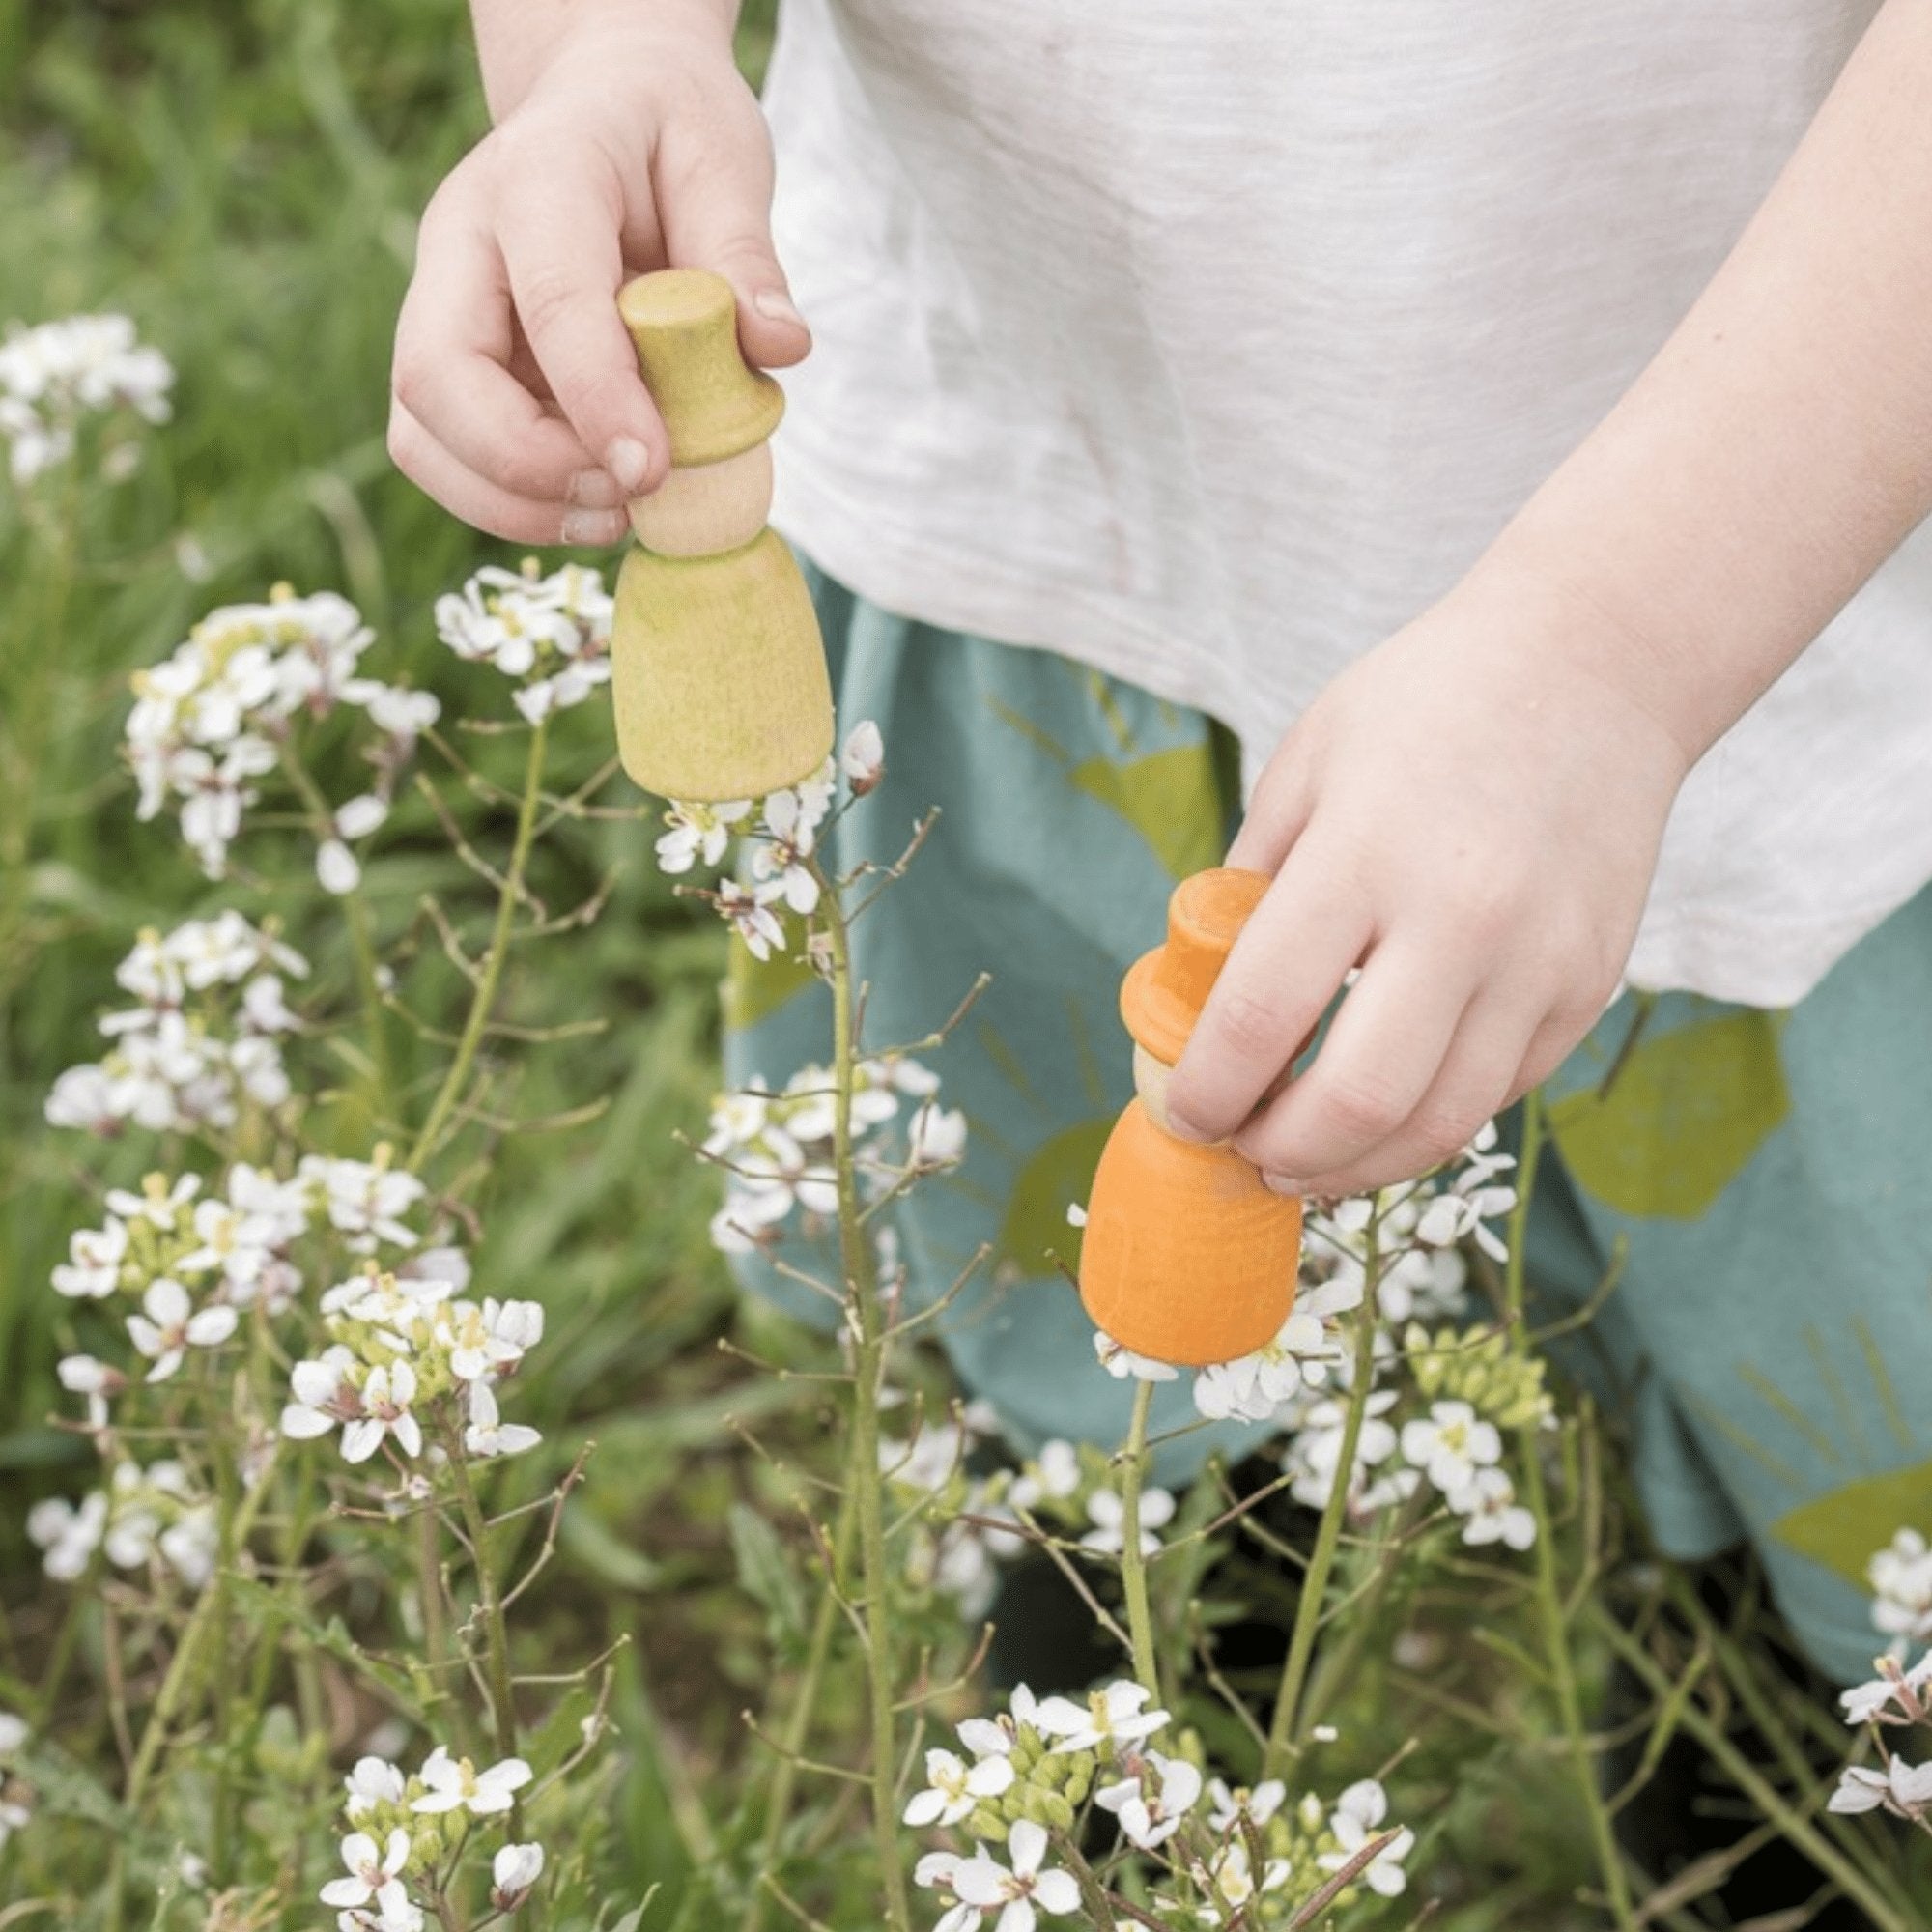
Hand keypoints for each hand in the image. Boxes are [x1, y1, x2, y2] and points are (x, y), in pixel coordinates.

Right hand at [389, 6, 808, 544]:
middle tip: (632, 492)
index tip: (652, 469)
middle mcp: (461, 243)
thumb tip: (780, 346)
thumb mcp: (723, 159)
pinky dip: (514, 505)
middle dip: (529, 466)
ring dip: (513, 504)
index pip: (549, 298)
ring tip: (617, 513)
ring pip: (423, 435)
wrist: (605, 104)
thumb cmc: (666, 130)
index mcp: (539, 176)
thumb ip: (745, 253)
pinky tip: (594, 504)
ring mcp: (439, 308)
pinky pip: (448, 459)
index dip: (596, 396)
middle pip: (436, 379)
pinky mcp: (449, 367)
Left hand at [1162, 561, 1691, 1196]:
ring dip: (1354, 1167)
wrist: (1598, 668)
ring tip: (1303, 1160)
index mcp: (1362, 852)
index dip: (1207, 1091)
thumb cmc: (1424, 710)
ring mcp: (1536, 962)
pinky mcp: (1587, 987)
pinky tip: (1383, 1114)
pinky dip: (1425, 1124)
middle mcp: (1460, 916)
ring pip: (1437, 1123)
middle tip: (1241, 1152)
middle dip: (1278, 1152)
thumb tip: (1199, 1008)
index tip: (1182, 1115)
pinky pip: (1496, 1094)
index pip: (1262, 1013)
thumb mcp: (1304, 768)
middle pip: (1355, 1099)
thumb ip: (1248, 889)